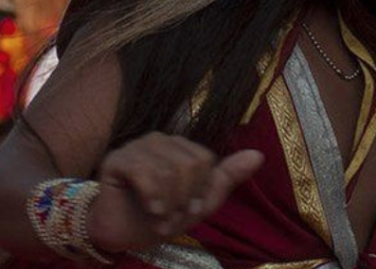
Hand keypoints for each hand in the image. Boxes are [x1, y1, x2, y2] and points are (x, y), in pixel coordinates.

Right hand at [88, 133, 262, 253]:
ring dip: (167, 204)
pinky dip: (152, 197)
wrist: (119, 235)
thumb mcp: (200, 202)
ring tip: (159, 217)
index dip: (200, 191)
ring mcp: (137, 146)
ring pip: (169, 170)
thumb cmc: (158, 218)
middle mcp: (160, 140)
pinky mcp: (116, 159)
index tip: (188, 211)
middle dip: (183, 199)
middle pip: (190, 164)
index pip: (206, 159)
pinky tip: (150, 208)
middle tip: (171, 218)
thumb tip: (258, 155)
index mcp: (181, 147)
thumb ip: (227, 177)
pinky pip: (145, 173)